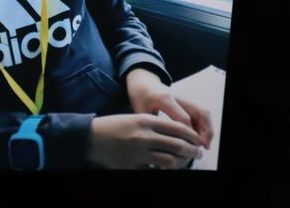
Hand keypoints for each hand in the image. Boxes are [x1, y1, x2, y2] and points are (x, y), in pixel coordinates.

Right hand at [86, 112, 204, 169]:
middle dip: (192, 150)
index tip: (198, 139)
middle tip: (198, 153)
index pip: (177, 128)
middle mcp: (144, 136)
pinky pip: (153, 171)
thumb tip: (178, 135)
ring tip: (184, 162)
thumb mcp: (135, 118)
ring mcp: (138, 153)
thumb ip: (155, 126)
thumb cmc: (115, 126)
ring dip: (180, 163)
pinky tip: (165, 168)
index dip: (192, 135)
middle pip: (178, 145)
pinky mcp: (132, 166)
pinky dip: (161, 170)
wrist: (91, 137)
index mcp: (146, 121)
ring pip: (169, 161)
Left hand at [125, 67, 214, 150]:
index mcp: (164, 99)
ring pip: (203, 111)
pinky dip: (203, 125)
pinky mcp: (186, 100)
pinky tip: (198, 137)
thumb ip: (151, 127)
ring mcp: (184, 97)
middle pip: (200, 112)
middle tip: (204, 147)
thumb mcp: (140, 111)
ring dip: (207, 128)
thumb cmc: (139, 96)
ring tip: (204, 144)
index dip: (189, 134)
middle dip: (206, 131)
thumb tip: (160, 146)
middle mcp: (178, 96)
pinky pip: (200, 112)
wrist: (142, 80)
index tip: (191, 147)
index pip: (183, 118)